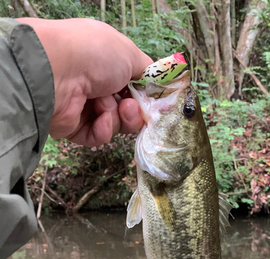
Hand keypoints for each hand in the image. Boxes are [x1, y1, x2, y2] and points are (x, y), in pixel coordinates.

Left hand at [18, 18, 152, 145]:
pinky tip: (100, 117)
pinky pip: (98, 136)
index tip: (152, 102)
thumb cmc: (94, 54)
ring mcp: (82, 107)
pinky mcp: (73, 127)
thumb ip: (146, 70)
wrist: (58, 71)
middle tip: (130, 107)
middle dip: (133, 111)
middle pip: (125, 110)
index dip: (143, 96)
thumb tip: (155, 83)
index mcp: (104, 64)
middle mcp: (93, 85)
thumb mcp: (130, 54)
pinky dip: (103, 129)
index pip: (130, 86)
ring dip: (118, 118)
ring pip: (114, 125)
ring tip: (108, 106)